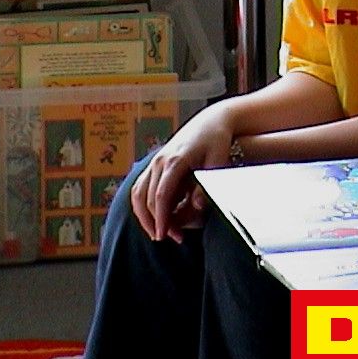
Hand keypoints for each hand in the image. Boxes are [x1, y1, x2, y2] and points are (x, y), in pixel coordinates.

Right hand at [130, 105, 232, 242]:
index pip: (161, 195)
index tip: (164, 235)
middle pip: (148, 198)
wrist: (211, 120)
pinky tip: (156, 217)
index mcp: (175, 161)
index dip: (161, 218)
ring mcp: (155, 162)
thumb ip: (208, 184)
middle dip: (156, 221)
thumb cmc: (217, 140)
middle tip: (172, 238)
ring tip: (160, 232)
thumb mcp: (218, 160)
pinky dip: (144, 204)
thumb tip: (195, 206)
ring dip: (145, 215)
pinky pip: (141, 187)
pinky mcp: (155, 164)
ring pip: (138, 194)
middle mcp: (160, 162)